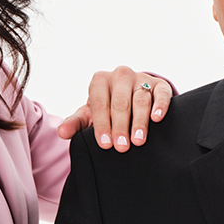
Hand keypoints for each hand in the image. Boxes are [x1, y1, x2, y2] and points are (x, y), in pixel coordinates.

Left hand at [58, 68, 173, 150]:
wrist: (131, 98)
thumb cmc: (107, 109)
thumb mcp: (90, 115)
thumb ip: (76, 123)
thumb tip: (62, 132)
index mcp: (100, 81)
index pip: (99, 103)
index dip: (102, 124)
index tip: (105, 144)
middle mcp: (120, 75)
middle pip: (120, 102)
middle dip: (120, 126)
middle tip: (122, 147)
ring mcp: (141, 78)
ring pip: (140, 99)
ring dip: (140, 121)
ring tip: (138, 140)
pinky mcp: (159, 84)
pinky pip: (161, 93)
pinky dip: (160, 105)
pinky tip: (157, 119)